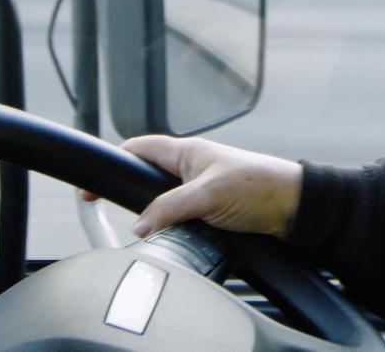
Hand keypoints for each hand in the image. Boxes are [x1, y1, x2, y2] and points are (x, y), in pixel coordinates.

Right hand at [79, 136, 302, 239]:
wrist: (293, 206)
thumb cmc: (259, 184)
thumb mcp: (208, 194)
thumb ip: (170, 208)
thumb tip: (140, 224)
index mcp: (186, 152)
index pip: (139, 149)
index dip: (114, 160)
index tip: (91, 185)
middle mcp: (191, 167)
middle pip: (147, 175)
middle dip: (128, 189)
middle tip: (107, 206)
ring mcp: (201, 188)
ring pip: (163, 199)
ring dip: (153, 211)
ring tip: (140, 225)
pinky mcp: (212, 209)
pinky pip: (180, 215)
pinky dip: (170, 224)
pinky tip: (167, 234)